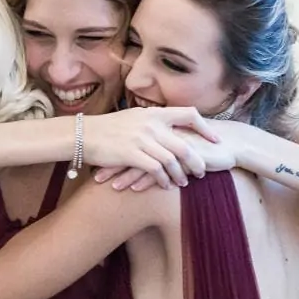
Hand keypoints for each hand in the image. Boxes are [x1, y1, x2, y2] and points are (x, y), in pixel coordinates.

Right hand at [82, 107, 221, 188]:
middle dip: (196, 160)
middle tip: (202, 172)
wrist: (83, 134)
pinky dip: (163, 179)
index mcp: (154, 113)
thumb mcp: (133, 118)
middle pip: (184, 144)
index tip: (215, 139)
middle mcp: (151, 124)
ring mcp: (141, 139)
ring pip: (172, 160)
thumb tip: (168, 127)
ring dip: (180, 174)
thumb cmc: (107, 128)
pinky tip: (166, 186)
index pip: (189, 114)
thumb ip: (152, 122)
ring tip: (184, 183)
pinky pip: (156, 170)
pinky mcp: (132, 154)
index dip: (205, 127)